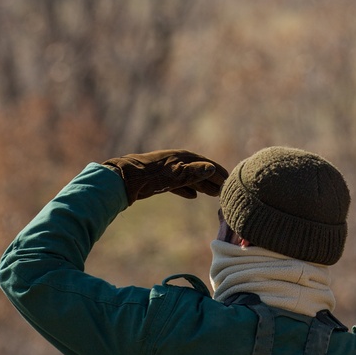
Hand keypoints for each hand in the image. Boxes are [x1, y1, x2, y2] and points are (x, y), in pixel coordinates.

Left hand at [103, 149, 228, 205]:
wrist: (125, 179)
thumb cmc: (152, 176)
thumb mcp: (175, 175)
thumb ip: (194, 172)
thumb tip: (212, 168)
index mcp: (183, 157)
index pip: (206, 164)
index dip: (218, 172)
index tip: (230, 181)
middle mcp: (178, 161)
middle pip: (199, 170)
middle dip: (212, 180)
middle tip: (225, 190)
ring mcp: (169, 170)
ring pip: (190, 178)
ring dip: (202, 185)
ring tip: (212, 194)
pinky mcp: (160, 179)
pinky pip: (179, 184)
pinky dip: (187, 189)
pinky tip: (192, 196)